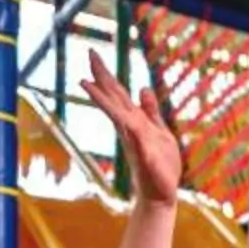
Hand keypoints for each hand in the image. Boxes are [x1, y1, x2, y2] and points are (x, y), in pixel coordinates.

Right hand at [82, 59, 184, 199]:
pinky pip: (139, 142)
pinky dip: (133, 131)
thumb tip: (143, 87)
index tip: (93, 56)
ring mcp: (136, 143)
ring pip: (119, 117)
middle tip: (90, 54)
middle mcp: (131, 130)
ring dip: (105, 101)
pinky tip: (126, 120)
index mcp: (135, 122)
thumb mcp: (160, 130)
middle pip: (114, 99)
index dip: (106, 76)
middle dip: (102, 77)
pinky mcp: (146, 158)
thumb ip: (151, 111)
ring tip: (87, 84)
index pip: (118, 94)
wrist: (162, 194)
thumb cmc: (161, 164)